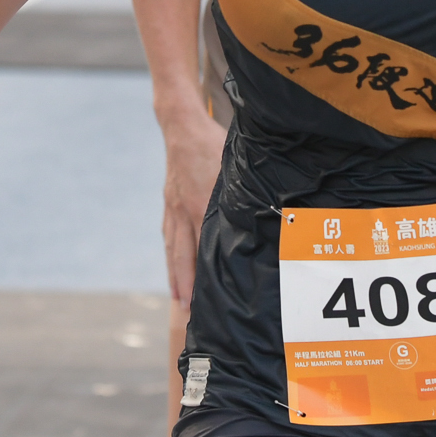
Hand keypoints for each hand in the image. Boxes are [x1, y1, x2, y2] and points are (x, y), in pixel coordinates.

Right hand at [160, 111, 225, 306]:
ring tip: (177, 297)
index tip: (204, 298)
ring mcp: (173, 207)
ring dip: (175, 274)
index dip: (201, 276)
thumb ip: (244, 191)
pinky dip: (170, 253)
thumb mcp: (233, 166)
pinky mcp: (170, 200)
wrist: (181, 125)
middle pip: (182, 256)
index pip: (201, 249)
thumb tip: (266, 212)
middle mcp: (183, 211)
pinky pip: (169, 233)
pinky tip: (173, 263)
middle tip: (187, 311)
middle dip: (184, 285)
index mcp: (199, 205)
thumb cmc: (211, 143)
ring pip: (173, 247)